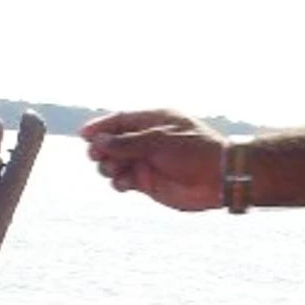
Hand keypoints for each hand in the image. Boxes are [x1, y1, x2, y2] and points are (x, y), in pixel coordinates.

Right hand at [77, 109, 226, 211]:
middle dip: (101, 148)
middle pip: (112, 142)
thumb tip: (98, 141)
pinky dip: (119, 182)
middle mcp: (147, 140)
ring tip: (113, 170)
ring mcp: (147, 161)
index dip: (100, 127)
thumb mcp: (159, 140)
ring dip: (108, 166)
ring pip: (115, 163)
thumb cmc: (194, 151)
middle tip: (96, 155)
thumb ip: (127, 142)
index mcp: (153, 120)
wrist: (219, 178)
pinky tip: (123, 184)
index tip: (84, 135)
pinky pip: (124, 181)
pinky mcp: (149, 183)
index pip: (120, 120)